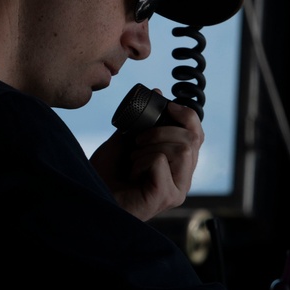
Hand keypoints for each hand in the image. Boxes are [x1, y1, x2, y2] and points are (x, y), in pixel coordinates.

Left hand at [91, 96, 202, 220]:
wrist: (91, 196)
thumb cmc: (107, 175)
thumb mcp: (126, 141)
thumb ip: (142, 121)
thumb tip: (158, 92)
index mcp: (179, 165)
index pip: (198, 135)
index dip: (186, 116)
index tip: (167, 106)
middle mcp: (183, 179)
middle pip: (192, 139)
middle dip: (162, 130)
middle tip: (137, 140)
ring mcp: (177, 190)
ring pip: (181, 149)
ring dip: (150, 146)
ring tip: (133, 159)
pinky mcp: (165, 197)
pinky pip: (160, 161)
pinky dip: (141, 161)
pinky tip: (131, 174)